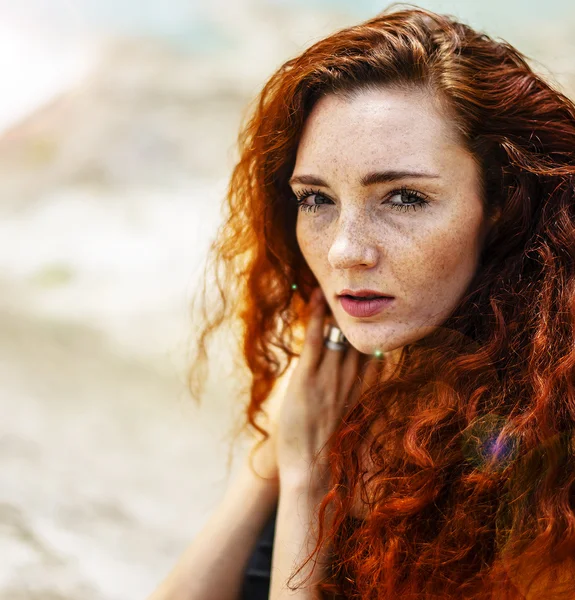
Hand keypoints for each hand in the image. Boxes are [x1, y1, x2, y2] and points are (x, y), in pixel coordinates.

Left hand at [275, 287, 372, 488]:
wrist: (313, 475)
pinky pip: (314, 338)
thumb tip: (364, 395)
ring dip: (336, 309)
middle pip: (359, 338)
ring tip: (335, 286)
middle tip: (356, 291)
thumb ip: (362, 408)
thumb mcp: (356, 431)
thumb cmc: (333, 458)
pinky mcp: (307, 378)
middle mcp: (352, 380)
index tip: (379, 314)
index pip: (377, 353)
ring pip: (337, 333)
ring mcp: (330, 377)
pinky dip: (315, 316)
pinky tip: (315, 298)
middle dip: (359, 315)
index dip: (377, 332)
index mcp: (365, 392)